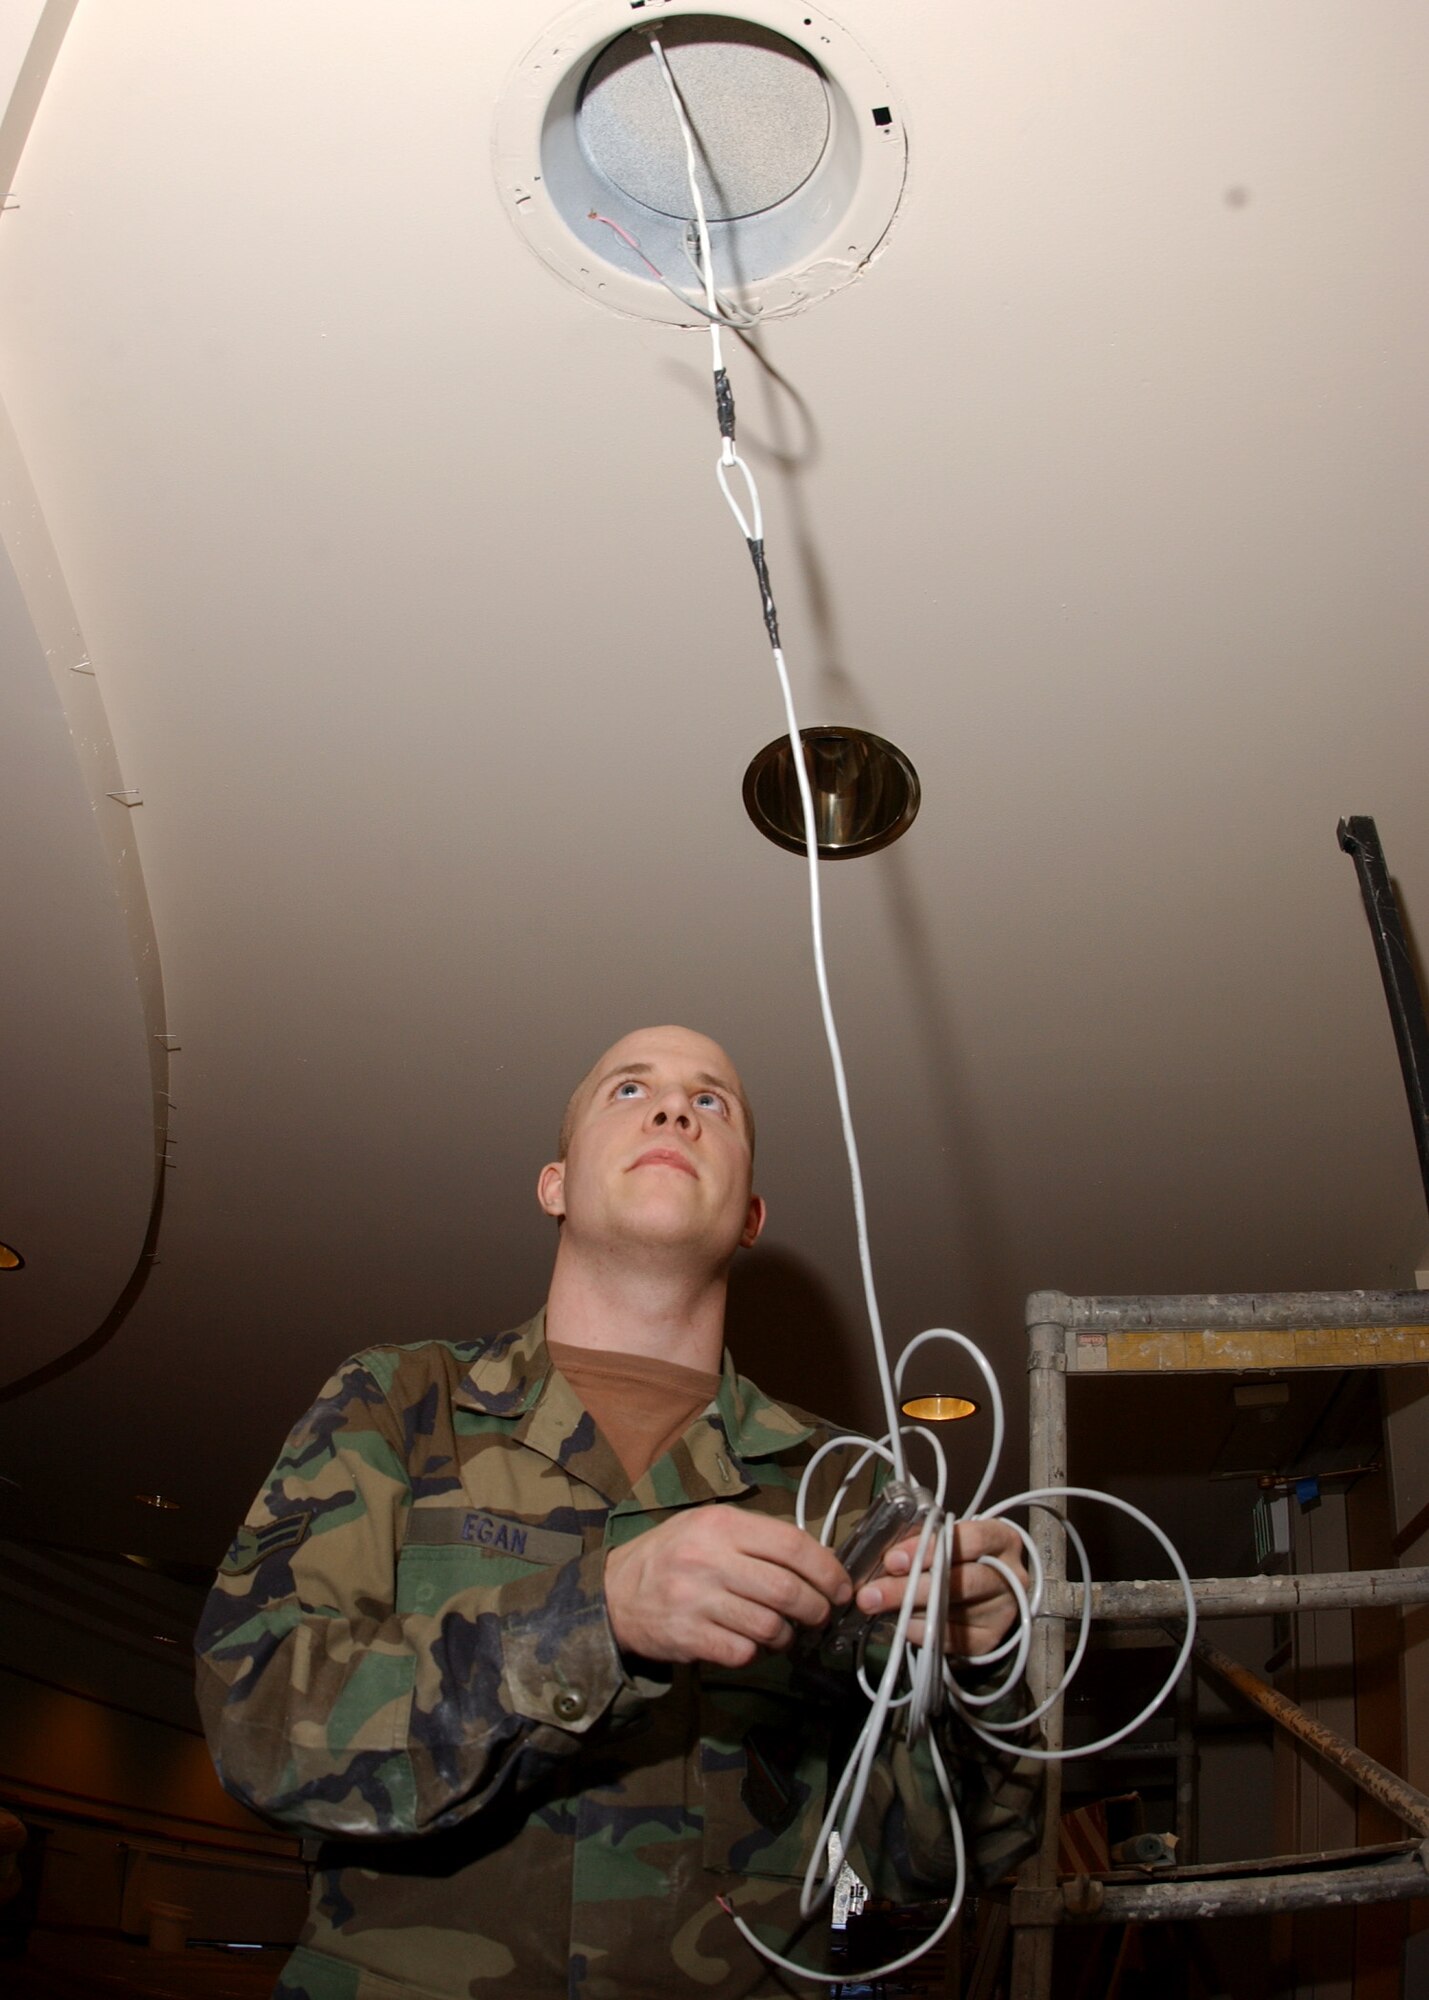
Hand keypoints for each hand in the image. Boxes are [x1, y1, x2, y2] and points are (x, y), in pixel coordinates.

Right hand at [605, 1505, 852, 1669]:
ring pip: (770, 1626)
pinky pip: (743, 1652)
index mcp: (721, 1524)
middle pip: (787, 1590)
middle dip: (817, 1608)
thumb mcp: (708, 1525)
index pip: (792, 1545)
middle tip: (822, 1615)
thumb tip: (818, 1559)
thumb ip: (757, 1536)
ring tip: (786, 1632)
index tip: (841, 1586)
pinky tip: (754, 1644)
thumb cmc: (673, 1555)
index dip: (827, 1569)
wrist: (616, 1593)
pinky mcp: (688, 1637)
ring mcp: (697, 1600)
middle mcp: (709, 1559)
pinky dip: (758, 1653)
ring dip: (788, 1635)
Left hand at [854, 1517, 1026, 1657]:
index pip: (970, 1539)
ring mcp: (1004, 1611)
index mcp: (1002, 1539)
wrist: (993, 1591)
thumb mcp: (951, 1539)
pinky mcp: (992, 1640)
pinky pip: (952, 1640)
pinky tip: (902, 1624)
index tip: (892, 1560)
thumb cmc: (963, 1556)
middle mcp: (1012, 1576)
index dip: (928, 1548)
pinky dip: (921, 1631)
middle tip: (870, 1594)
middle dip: (909, 1587)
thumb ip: (925, 1543)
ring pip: (953, 1612)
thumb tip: (884, 1560)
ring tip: (876, 1607)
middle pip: (960, 1582)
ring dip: (908, 1610)